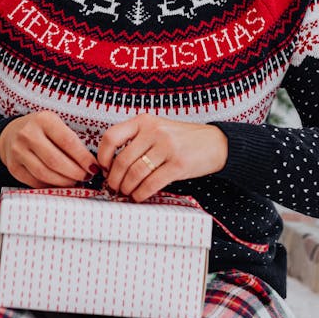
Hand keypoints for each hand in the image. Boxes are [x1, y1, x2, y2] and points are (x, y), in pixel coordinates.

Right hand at [0, 110, 98, 188]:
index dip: (83, 158)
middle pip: (55, 161)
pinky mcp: (13, 167)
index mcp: (43, 120)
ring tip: (75, 182)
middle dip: (75, 173)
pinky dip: (50, 186)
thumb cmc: (42, 130)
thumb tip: (91, 165)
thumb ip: (72, 142)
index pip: (68, 141)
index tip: (94, 167)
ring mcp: (18, 151)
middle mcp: (28, 134)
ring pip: (44, 174)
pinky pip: (35, 182)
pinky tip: (60, 184)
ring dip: (64, 182)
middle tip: (86, 177)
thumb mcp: (56, 126)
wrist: (12, 133)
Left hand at [97, 112, 227, 201]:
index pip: (112, 136)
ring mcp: (167, 147)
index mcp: (145, 121)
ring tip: (127, 192)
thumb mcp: (158, 129)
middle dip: (114, 179)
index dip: (102, 155)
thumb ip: (137, 141)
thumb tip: (112, 165)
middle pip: (122, 160)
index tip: (103, 167)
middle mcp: (154, 132)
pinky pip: (151, 183)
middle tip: (114, 187)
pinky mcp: (178, 164)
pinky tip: (139, 196)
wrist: (215, 143)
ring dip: (127, 188)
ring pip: (135, 174)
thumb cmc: (183, 139)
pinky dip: (141, 194)